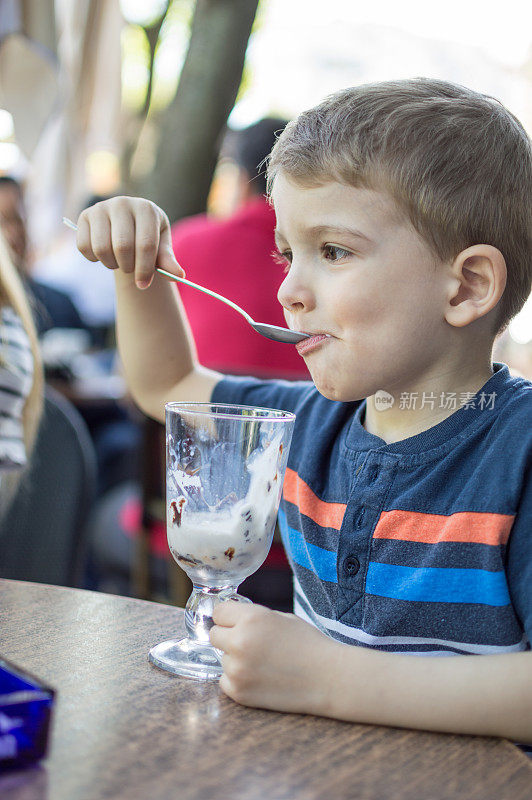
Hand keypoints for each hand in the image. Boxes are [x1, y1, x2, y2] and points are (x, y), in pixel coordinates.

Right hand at [76, 196, 184, 288]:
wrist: (128, 223)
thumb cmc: (148, 236)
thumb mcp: (161, 245)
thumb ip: (168, 260)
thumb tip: (178, 276)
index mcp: (146, 209)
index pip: (145, 244)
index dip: (145, 269)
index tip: (143, 284)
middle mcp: (122, 203)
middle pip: (122, 247)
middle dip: (128, 267)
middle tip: (131, 269)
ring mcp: (101, 208)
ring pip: (102, 248)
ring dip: (111, 264)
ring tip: (119, 261)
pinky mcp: (84, 216)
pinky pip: (84, 247)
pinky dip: (94, 259)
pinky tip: (104, 254)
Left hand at [210, 601, 340, 714]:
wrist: (329, 678)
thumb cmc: (309, 644)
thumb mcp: (281, 617)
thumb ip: (253, 617)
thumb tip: (230, 620)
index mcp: (251, 618)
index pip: (218, 612)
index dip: (229, 617)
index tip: (236, 623)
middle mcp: (239, 642)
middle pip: (214, 635)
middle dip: (229, 637)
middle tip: (251, 644)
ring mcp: (237, 669)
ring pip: (222, 659)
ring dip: (235, 660)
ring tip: (263, 663)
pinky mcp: (239, 692)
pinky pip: (225, 681)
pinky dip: (238, 680)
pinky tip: (260, 678)